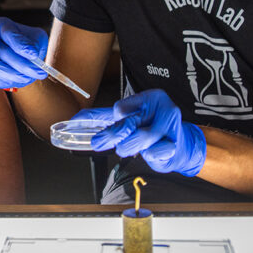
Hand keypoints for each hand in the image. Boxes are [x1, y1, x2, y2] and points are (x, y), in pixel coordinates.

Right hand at [0, 17, 48, 89]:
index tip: (34, 55)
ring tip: (29, 78)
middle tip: (39, 73)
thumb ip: (36, 45)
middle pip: (0, 51)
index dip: (21, 45)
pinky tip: (16, 80)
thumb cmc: (30, 43)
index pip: (9, 33)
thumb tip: (31, 55)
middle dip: (22, 65)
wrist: (20, 53)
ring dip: (12, 75)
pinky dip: (2, 81)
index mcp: (1, 24)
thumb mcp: (37, 38)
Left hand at [86, 89, 205, 176]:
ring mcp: (170, 126)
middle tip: (98, 143)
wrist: (177, 144)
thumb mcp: (127, 118)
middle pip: (131, 122)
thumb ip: (102, 117)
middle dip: (112, 135)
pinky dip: (149, 154)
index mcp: (149, 98)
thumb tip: (75, 119)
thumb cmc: (149, 127)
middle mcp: (162, 109)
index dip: (116, 115)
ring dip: (129, 146)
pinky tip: (147, 153)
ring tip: (125, 149)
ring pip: (144, 137)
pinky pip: (157, 151)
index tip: (111, 122)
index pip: (124, 106)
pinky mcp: (175, 144)